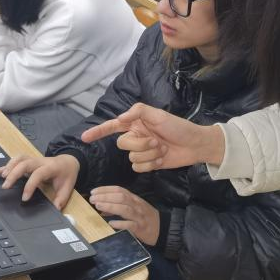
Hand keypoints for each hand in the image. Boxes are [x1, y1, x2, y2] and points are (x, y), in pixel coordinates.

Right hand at [0, 154, 79, 208]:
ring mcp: (34, 160)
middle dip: (14, 173)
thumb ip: (61, 198)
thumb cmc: (67, 174)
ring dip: (9, 166)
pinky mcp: (29, 161)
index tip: (24, 198)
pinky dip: (6, 165)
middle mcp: (41, 161)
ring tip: (1, 177)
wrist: (69, 161)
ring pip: (20, 158)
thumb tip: (55, 210)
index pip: (38, 174)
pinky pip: (17, 160)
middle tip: (6, 187)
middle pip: (25, 163)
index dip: (30, 185)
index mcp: (51, 167)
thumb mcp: (68, 187)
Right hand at [81, 103, 225, 171]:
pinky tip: (162, 159)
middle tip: (157, 141)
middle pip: (122, 144)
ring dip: (148, 155)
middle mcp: (136, 136)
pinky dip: (151, 164)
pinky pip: (139, 167)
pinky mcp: (148, 163)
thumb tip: (120, 117)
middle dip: (139, 144)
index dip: (98, 132)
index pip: (112, 126)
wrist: (195, 144)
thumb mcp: (159, 114)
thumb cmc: (178, 126)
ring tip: (162, 149)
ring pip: (131, 157)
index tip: (84, 138)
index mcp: (136, 123)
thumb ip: (138, 111)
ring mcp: (142, 151)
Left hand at [89, 186, 159, 245]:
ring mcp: (139, 216)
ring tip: (98, 206)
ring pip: (125, 209)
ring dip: (110, 206)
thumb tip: (101, 206)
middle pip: (121, 197)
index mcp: (134, 199)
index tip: (94, 191)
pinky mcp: (141, 228)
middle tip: (92, 198)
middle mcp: (136, 205)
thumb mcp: (133, 208)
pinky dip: (121, 223)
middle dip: (105, 196)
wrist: (163, 228)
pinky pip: (130, 225)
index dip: (106, 189)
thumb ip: (118, 206)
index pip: (119, 190)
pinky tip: (111, 223)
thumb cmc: (145, 216)